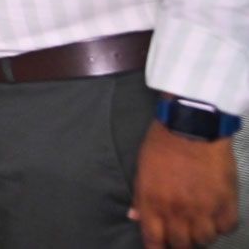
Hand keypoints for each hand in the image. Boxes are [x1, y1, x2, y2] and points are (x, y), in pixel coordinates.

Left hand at [130, 122, 238, 248]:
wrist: (192, 125)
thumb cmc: (162, 143)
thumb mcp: (142, 169)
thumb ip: (140, 197)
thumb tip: (135, 217)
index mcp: (153, 202)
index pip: (154, 239)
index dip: (156, 248)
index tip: (159, 248)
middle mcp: (178, 210)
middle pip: (181, 244)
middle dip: (179, 242)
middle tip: (181, 233)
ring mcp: (204, 208)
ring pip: (205, 240)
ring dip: (201, 235)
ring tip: (199, 224)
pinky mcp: (227, 202)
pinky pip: (227, 227)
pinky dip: (222, 225)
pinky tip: (216, 216)